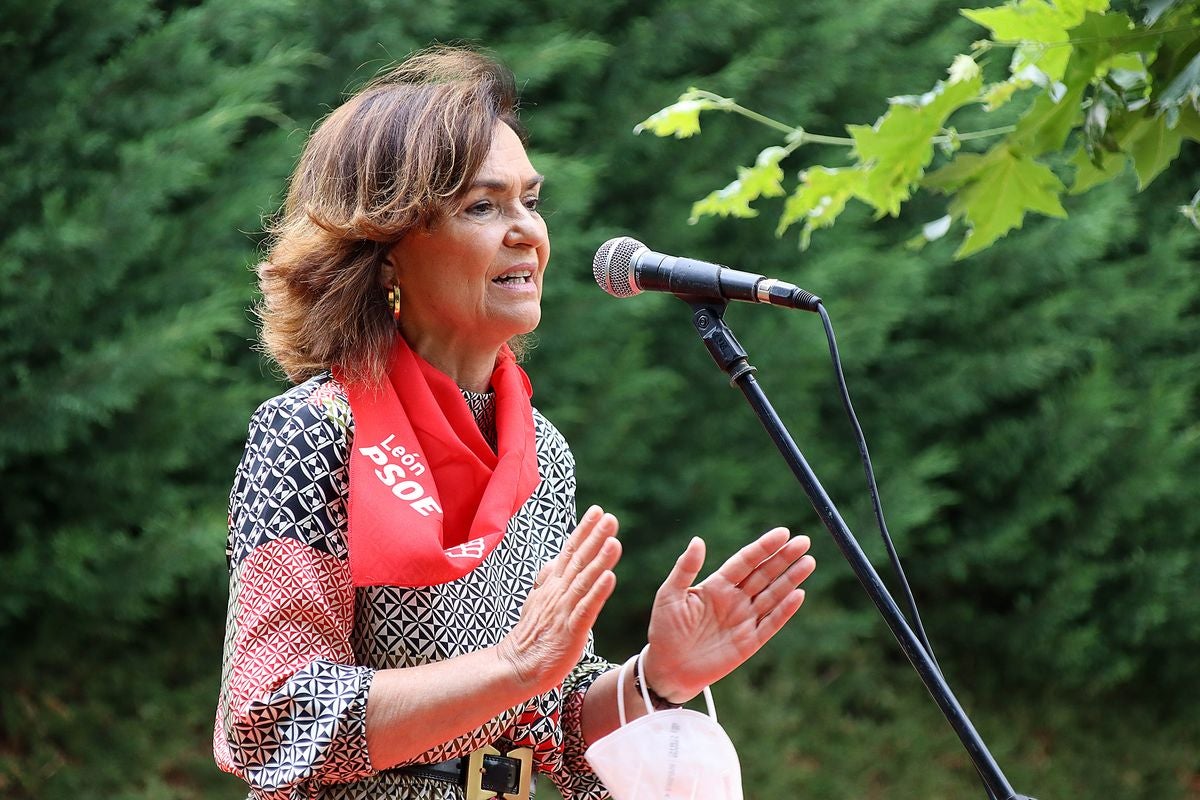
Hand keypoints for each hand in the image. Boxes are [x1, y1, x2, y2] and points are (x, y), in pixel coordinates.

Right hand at [496, 506, 621, 693]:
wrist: (518, 666)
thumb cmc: (531, 636)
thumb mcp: (536, 602)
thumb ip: (546, 580)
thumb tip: (552, 561)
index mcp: (553, 585)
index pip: (569, 552)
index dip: (583, 531)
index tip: (598, 510)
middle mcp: (558, 593)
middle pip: (578, 560)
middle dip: (595, 537)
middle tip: (610, 517)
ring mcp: (564, 610)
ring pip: (584, 580)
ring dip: (599, 560)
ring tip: (614, 540)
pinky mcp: (570, 630)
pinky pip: (586, 608)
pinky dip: (598, 592)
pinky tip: (610, 578)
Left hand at [642, 528, 814, 701]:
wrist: (667, 668)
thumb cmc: (664, 629)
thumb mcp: (670, 595)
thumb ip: (685, 569)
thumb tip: (698, 540)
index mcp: (717, 585)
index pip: (745, 561)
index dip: (763, 547)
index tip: (782, 532)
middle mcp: (735, 599)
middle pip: (764, 574)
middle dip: (784, 558)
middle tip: (804, 541)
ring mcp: (744, 620)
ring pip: (772, 595)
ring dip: (791, 579)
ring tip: (809, 561)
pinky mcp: (750, 642)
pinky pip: (771, 623)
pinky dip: (785, 610)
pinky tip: (798, 594)